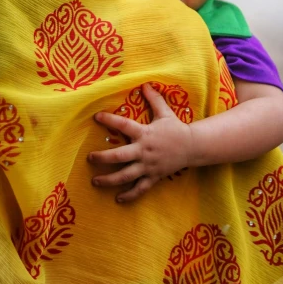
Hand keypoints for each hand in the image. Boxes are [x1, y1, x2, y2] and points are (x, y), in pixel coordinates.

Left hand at [87, 83, 191, 202]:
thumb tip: (145, 84)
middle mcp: (144, 151)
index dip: (110, 120)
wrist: (192, 147)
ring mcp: (148, 166)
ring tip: (95, 181)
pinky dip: (129, 195)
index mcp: (145, 133)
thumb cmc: (176, 128)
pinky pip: (140, 189)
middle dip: (102, 158)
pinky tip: (118, 198)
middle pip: (120, 156)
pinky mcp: (154, 177)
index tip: (96, 116)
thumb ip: (154, 99)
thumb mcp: (165, 112)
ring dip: (109, 180)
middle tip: (90, 158)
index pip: (124, 125)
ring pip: (126, 176)